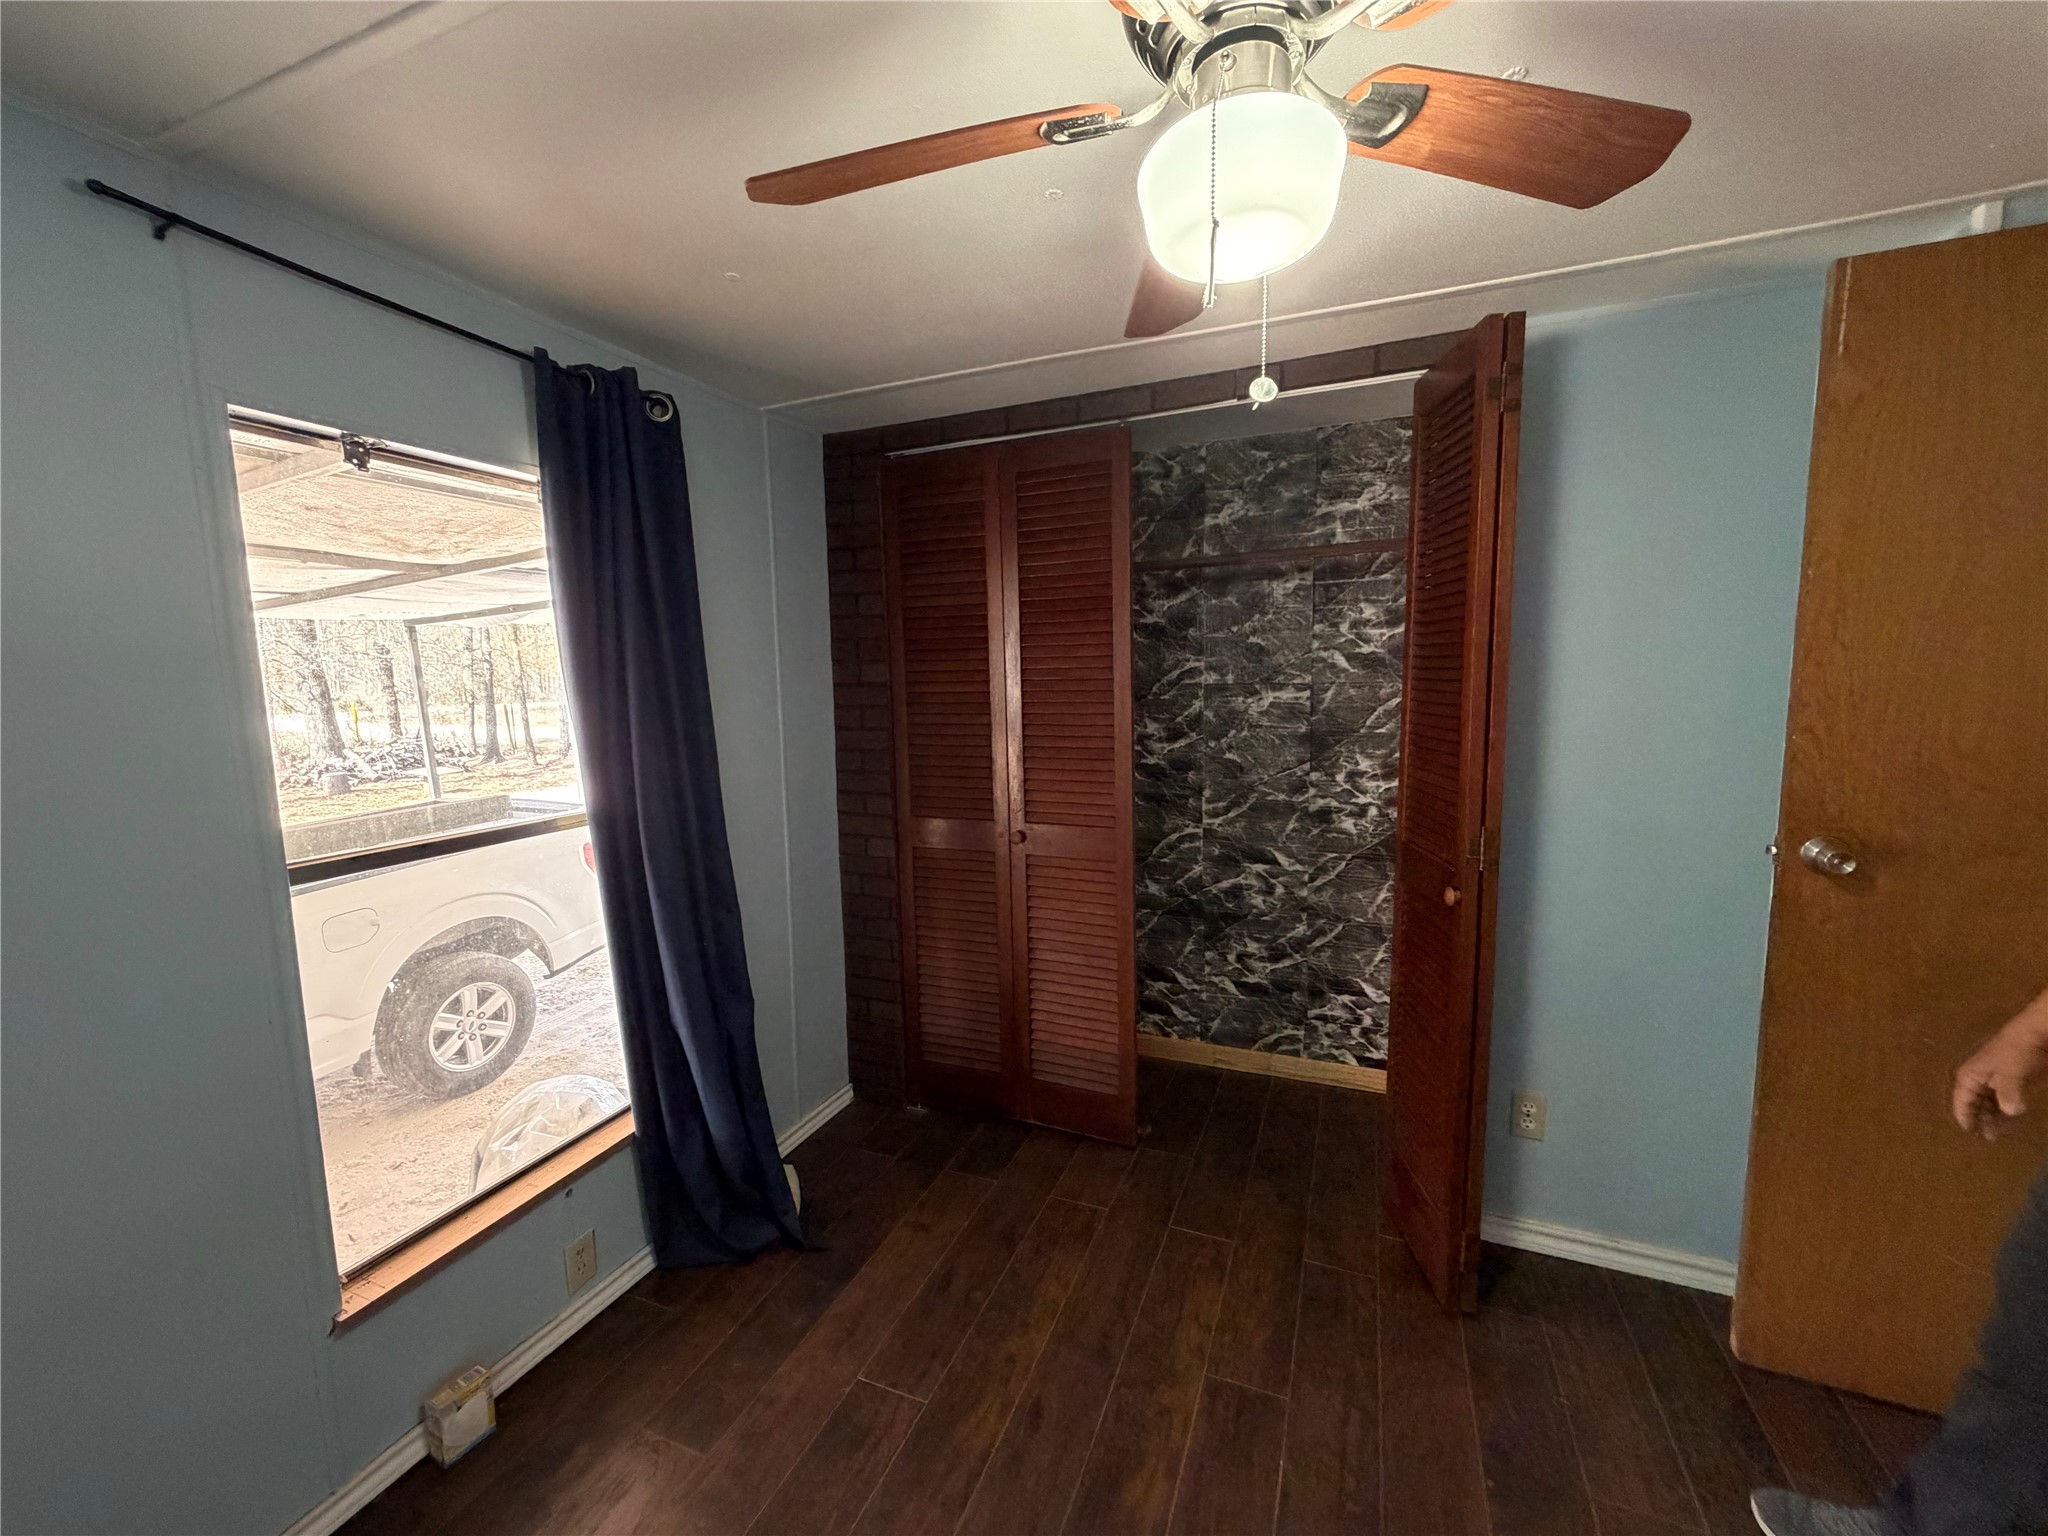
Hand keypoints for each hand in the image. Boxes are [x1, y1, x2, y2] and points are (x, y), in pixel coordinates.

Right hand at [1952, 986, 2047, 1139]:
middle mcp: (1979, 1079)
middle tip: (1989, 1139)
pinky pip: (2004, 1101)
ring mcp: (1996, 1081)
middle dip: (1980, 1120)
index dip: (1964, 1117)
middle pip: (1974, 1105)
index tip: (1970, 1133)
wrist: (2037, 1034)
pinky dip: (2006, 1112)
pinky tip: (2012, 1121)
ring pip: (1989, 1104)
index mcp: (1970, 1076)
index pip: (1961, 1101)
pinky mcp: (2012, 1082)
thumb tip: (2011, 1112)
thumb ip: (2007, 1095)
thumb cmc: (2016, 1051)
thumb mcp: (2009, 1073)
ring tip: (2000, 1134)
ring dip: (1994, 1118)